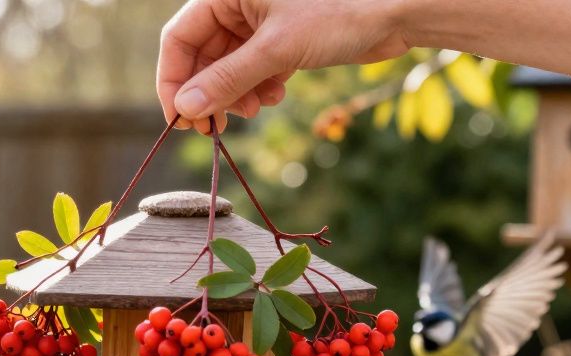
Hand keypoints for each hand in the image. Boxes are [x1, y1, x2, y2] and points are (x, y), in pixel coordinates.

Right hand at [157, 0, 413, 132]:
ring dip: (236, 94)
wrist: (398, 10)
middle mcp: (238, 2)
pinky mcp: (282, 37)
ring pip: (228, 66)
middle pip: (202, 56)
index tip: (179, 120)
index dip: (173, 80)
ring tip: (256, 109)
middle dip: (209, 93)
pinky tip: (275, 96)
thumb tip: (186, 108)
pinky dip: (258, 87)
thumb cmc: (340, 11)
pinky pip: (254, 68)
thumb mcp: (278, 48)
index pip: (179, 38)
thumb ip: (228, 79)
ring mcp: (260, 20)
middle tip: (214, 129)